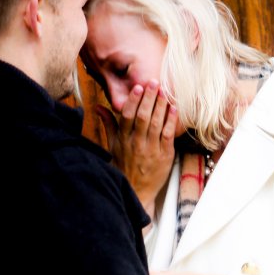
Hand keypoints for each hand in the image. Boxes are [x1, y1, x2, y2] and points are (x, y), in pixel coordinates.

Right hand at [96, 80, 176, 217]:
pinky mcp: (164, 157)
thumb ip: (108, 125)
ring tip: (164, 91)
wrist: (136, 191)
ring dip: (160, 106)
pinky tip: (174, 109)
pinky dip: (171, 121)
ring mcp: (151, 150)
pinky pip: (167, 136)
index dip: (133, 100)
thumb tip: (99, 107)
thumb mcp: (112, 146)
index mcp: (123, 140)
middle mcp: (136, 144)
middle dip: (148, 98)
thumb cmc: (124, 168)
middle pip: (142, 117)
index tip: (138, 87)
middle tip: (153, 82)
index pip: (127, 116)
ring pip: (155, 124)